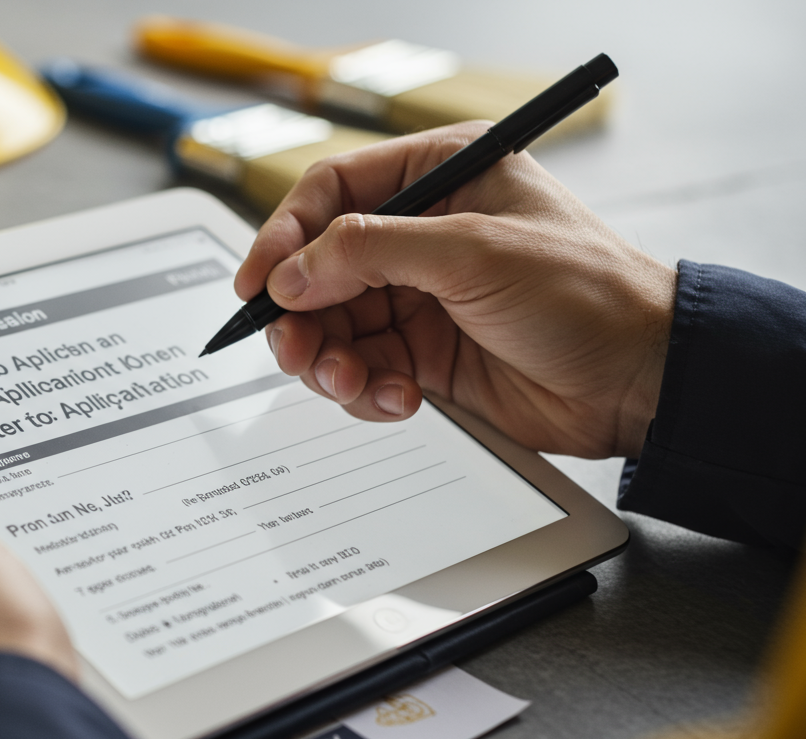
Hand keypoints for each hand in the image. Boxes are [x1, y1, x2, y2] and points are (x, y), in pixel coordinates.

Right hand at [236, 122, 676, 458]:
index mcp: (438, 177)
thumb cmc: (587, 293)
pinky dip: (365, 391)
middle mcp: (422, 235)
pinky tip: (398, 400)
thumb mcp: (471, 253)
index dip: (284, 235)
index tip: (258, 282)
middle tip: (296, 348)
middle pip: (319, 268)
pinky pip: (364, 370)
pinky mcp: (424, 356)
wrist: (641, 381)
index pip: (331, 192)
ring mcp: (420, 298)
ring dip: (329, 360)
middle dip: (301, 314)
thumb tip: (291, 272)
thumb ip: (369, 253)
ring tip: (351, 381)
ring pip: (333, 326)